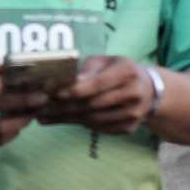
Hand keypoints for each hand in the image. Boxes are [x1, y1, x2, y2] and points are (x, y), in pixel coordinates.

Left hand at [2, 53, 151, 134]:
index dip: (77, 90)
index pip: (100, 83)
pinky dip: (77, 124)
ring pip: (94, 119)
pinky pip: (99, 128)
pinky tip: (59, 120)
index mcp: (128, 72)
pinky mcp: (128, 128)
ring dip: (66, 118)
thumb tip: (66, 81)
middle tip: (40, 107)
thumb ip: (87, 70)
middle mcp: (134, 94)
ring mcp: (133, 114)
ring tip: (43, 115)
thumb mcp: (105, 62)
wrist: (149, 91)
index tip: (56, 93)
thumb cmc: (118, 71)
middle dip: (65, 106)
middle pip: (94, 104)